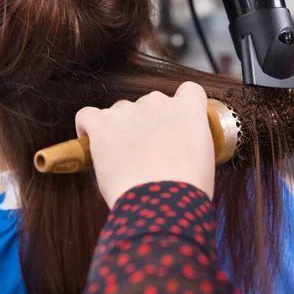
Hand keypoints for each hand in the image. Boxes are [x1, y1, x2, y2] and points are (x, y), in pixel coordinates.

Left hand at [76, 82, 214, 208]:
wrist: (163, 202)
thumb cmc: (187, 189)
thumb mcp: (205, 158)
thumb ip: (192, 142)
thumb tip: (178, 149)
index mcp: (187, 109)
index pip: (188, 91)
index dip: (179, 108)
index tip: (174, 126)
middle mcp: (158, 102)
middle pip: (150, 104)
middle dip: (148, 124)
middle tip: (147, 154)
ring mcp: (128, 111)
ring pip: (121, 111)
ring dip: (121, 128)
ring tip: (122, 157)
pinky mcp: (102, 125)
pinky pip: (87, 116)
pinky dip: (87, 128)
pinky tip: (93, 143)